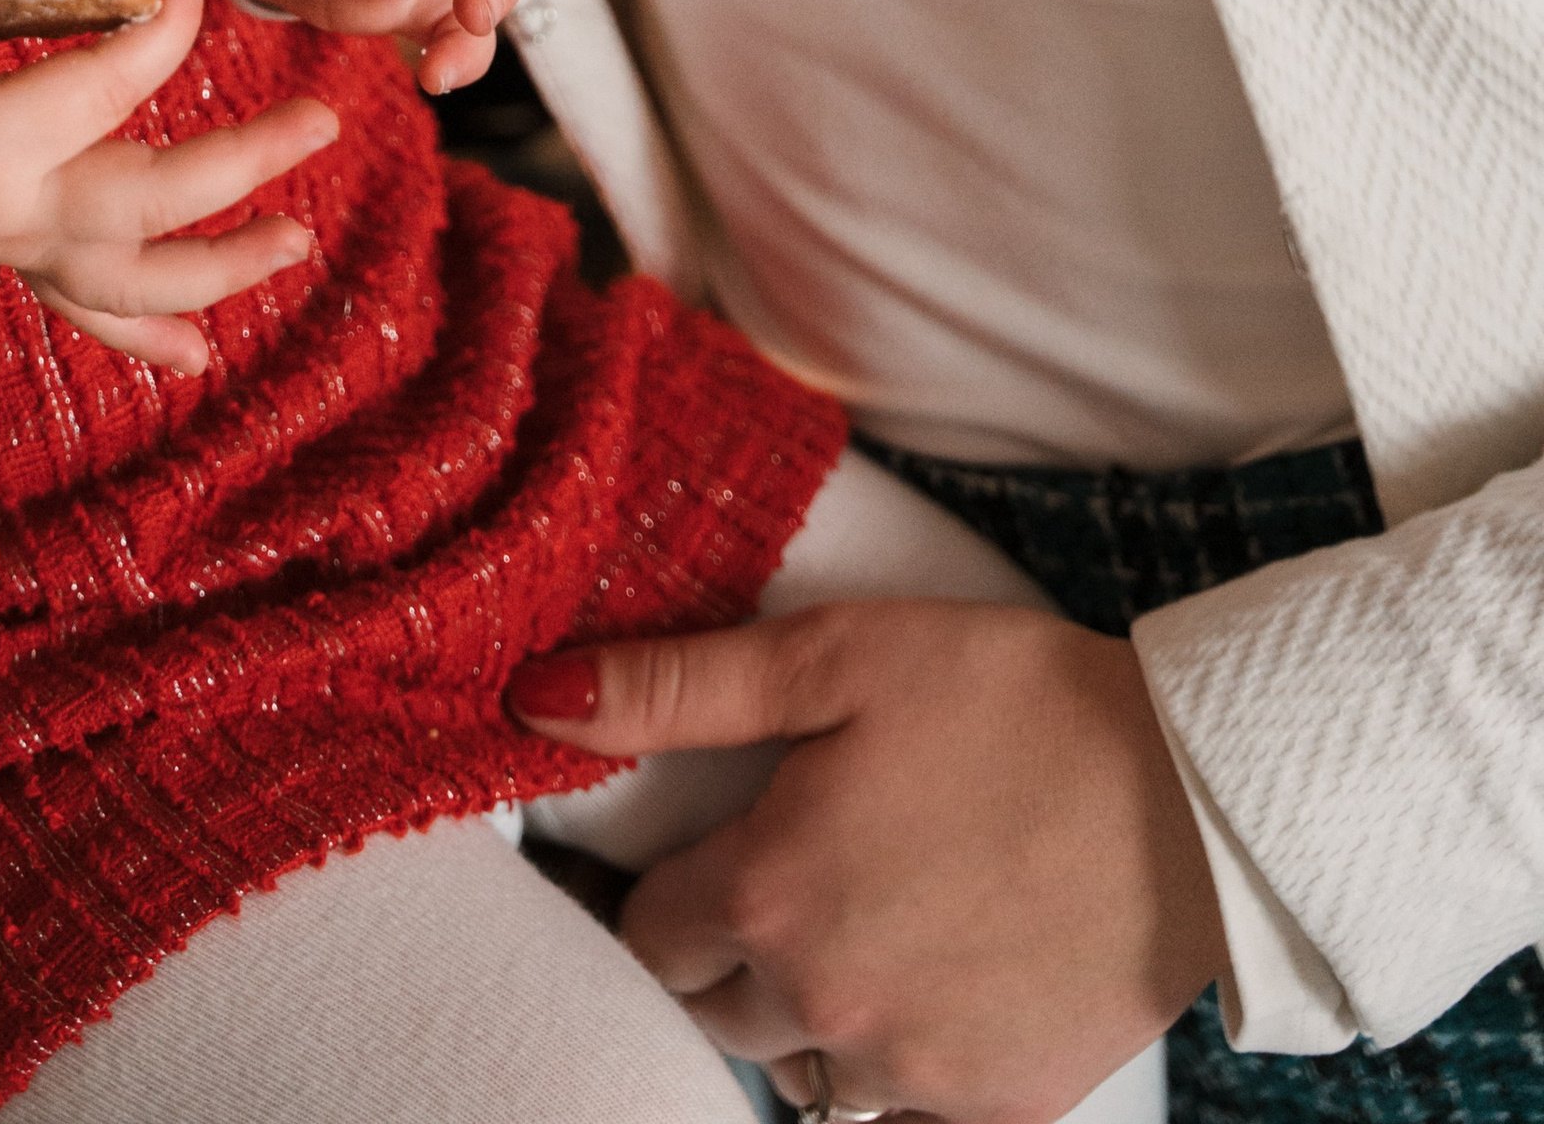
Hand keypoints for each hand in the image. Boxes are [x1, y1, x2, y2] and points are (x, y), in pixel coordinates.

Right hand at [0, 0, 338, 375]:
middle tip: (323, 120)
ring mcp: (13, 250)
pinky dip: (147, 335)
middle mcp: (9, 215)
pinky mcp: (10, 260)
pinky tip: (198, 353)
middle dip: (244, 167)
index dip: (159, 38)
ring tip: (298, 240)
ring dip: (224, 265)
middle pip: (150, 203)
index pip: (99, 93)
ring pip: (137, 278)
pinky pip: (89, 311)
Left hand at [509, 600, 1225, 1122]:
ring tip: (862, 923)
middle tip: (788, 875)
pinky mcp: (995, 1111)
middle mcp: (828, 1004)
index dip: (669, 887)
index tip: (711, 846)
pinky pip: (896, 1119)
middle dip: (728, 951)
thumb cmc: (1013, 702)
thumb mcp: (836, 655)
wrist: (1197, 796)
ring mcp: (914, 1074)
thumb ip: (677, 686)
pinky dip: (895, 1071)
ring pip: (804, 1072)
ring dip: (809, 1013)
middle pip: (716, 1011)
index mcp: (773, 893)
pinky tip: (931, 988)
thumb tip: (535, 697)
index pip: (650, 933)